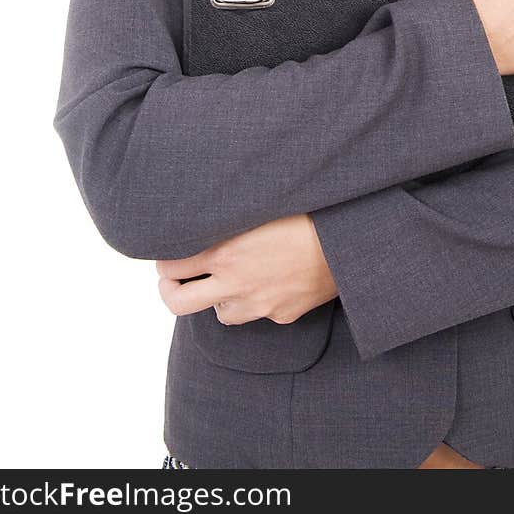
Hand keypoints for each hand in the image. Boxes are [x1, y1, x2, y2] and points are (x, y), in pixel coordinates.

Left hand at [155, 213, 338, 325]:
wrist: (349, 243)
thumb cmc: (308, 212)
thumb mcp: (263, 202)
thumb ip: (231, 208)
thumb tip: (206, 198)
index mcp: (226, 250)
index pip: (171, 265)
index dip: (164, 261)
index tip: (167, 255)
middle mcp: (236, 282)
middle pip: (178, 302)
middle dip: (170, 290)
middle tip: (174, 279)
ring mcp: (258, 304)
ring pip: (219, 313)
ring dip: (217, 297)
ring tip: (228, 279)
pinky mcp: (281, 315)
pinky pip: (258, 314)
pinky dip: (256, 302)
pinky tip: (268, 282)